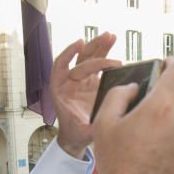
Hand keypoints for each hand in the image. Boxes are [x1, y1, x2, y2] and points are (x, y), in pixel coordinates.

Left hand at [50, 33, 121, 157]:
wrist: (76, 137)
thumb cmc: (76, 133)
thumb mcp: (83, 131)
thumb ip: (93, 125)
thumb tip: (108, 118)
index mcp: (60, 89)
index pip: (62, 65)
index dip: (69, 53)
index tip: (80, 44)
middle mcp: (69, 81)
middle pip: (78, 58)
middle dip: (93, 48)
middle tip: (107, 40)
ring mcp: (81, 79)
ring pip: (89, 57)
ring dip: (100, 45)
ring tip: (111, 35)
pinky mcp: (92, 81)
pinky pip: (98, 64)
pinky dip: (104, 53)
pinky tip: (113, 42)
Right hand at [91, 58, 173, 173]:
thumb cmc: (118, 162)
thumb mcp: (103, 123)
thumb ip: (117, 95)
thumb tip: (132, 88)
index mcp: (162, 106)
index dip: (170, 62)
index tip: (162, 65)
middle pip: (171, 97)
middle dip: (155, 101)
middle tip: (134, 117)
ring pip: (173, 117)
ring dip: (159, 121)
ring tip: (138, 139)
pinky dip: (164, 137)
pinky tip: (147, 151)